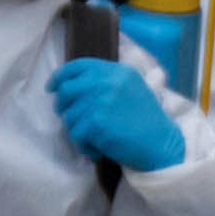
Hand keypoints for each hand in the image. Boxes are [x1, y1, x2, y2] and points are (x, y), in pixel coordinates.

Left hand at [49, 53, 186, 174]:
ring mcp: (100, 101)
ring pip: (69, 115)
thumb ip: (108, 81)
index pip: (78, 66)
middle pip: (67, 90)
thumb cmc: (148, 121)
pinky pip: (76, 134)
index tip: (53, 88)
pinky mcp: (96, 122)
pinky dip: (84, 146)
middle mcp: (108, 82)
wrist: (161, 145)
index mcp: (117, 71)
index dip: (61, 77)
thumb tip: (72, 83)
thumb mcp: (133, 89)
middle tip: (69, 117)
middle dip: (63, 105)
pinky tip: (98, 149)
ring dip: (77, 130)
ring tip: (94, 139)